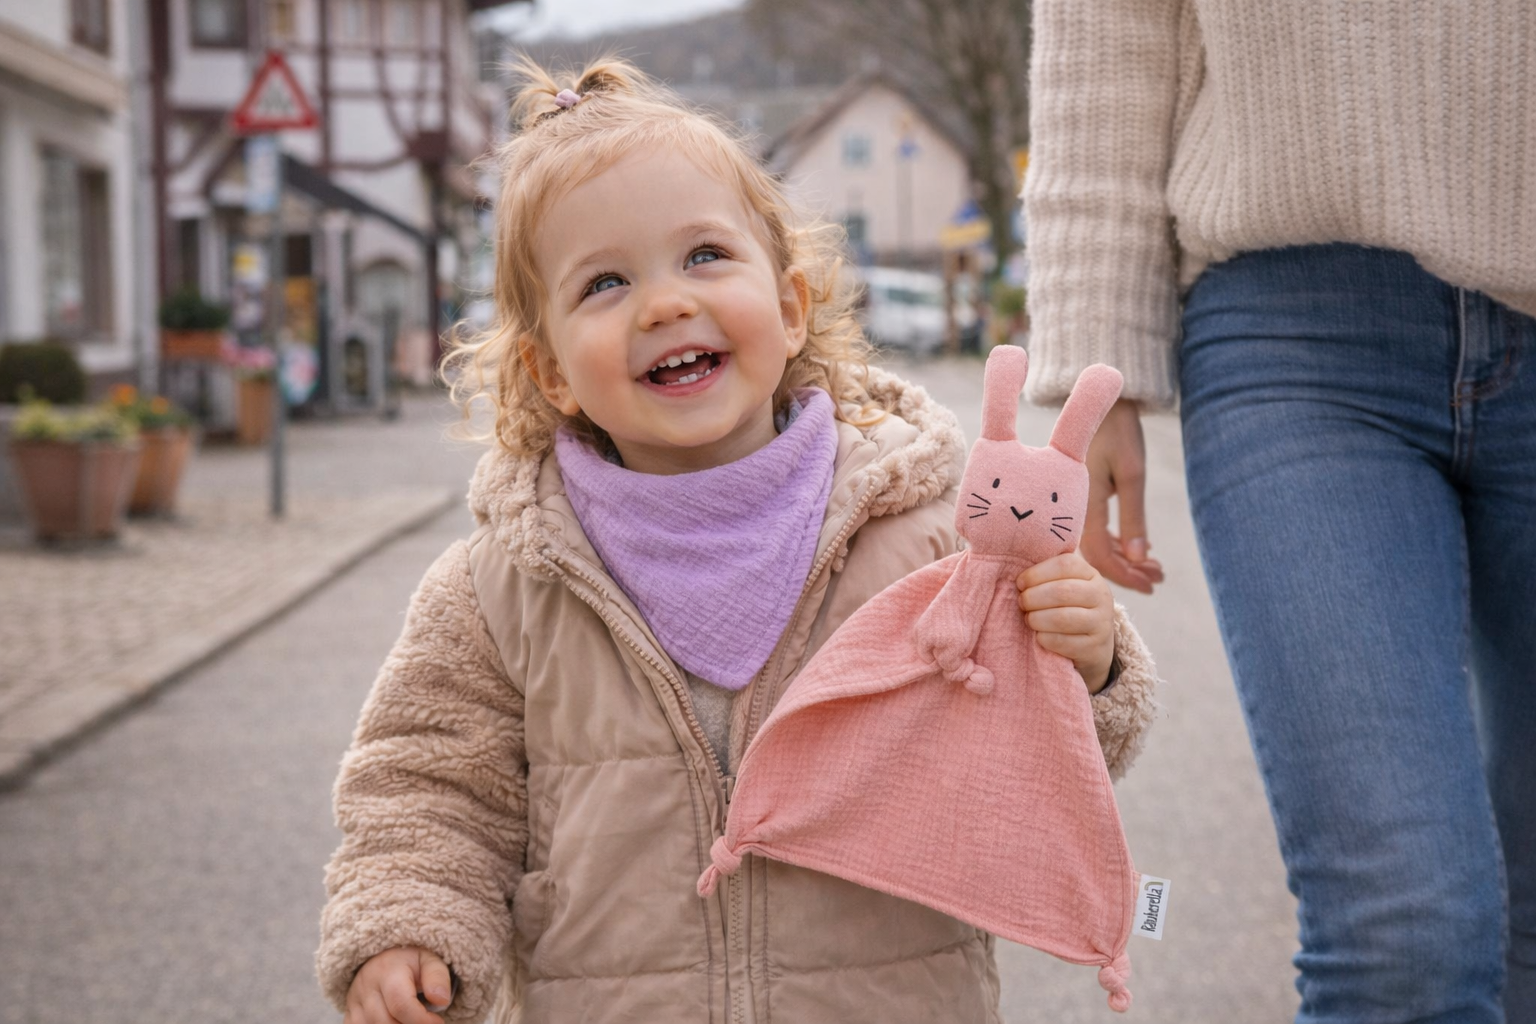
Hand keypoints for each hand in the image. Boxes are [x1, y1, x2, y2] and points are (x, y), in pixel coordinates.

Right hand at [345, 946, 453, 1023]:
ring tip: (410, 1020)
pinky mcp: (349, 1014)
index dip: (421, 1020)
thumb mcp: (429, 960)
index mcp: (387, 970)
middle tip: (426, 1022)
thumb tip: (441, 1000)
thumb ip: (437, 977)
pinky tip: (395, 1021)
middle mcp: (366, 986)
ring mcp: (354, 1002)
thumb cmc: (411, 961)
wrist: (384, 957)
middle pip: (386, 1022)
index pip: (401, 1004)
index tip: (438, 1022)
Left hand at [1017, 553, 1115, 692]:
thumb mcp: (1065, 584)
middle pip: (1062, 591)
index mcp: (1091, 574)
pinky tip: (1038, 636)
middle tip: (1022, 603)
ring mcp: (1101, 623)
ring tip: (1028, 619)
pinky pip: (1062, 642)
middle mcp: (1101, 596)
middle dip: (1033, 597)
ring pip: (1062, 618)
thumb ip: (1047, 575)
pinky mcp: (1094, 648)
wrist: (1094, 644)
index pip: (1064, 565)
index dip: (1037, 573)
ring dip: (1037, 619)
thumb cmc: (1069, 607)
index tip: (1020, 583)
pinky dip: (1044, 638)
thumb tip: (1018, 572)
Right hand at [1082, 399, 1164, 593]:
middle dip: (1129, 572)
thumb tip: (1140, 558)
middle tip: (1158, 578)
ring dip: (1124, 560)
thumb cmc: (1118, 433)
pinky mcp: (1082, 502)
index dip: (1126, 575)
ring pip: (1097, 547)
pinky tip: (1136, 548)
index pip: (1100, 556)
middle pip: (1097, 557)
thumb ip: (1133, 518)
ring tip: (1153, 567)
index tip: (1152, 584)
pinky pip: (1096, 533)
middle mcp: (1074, 511)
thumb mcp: (1132, 475)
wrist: (1103, 406)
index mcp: (1083, 506)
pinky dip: (1117, 545)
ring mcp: (1076, 507)